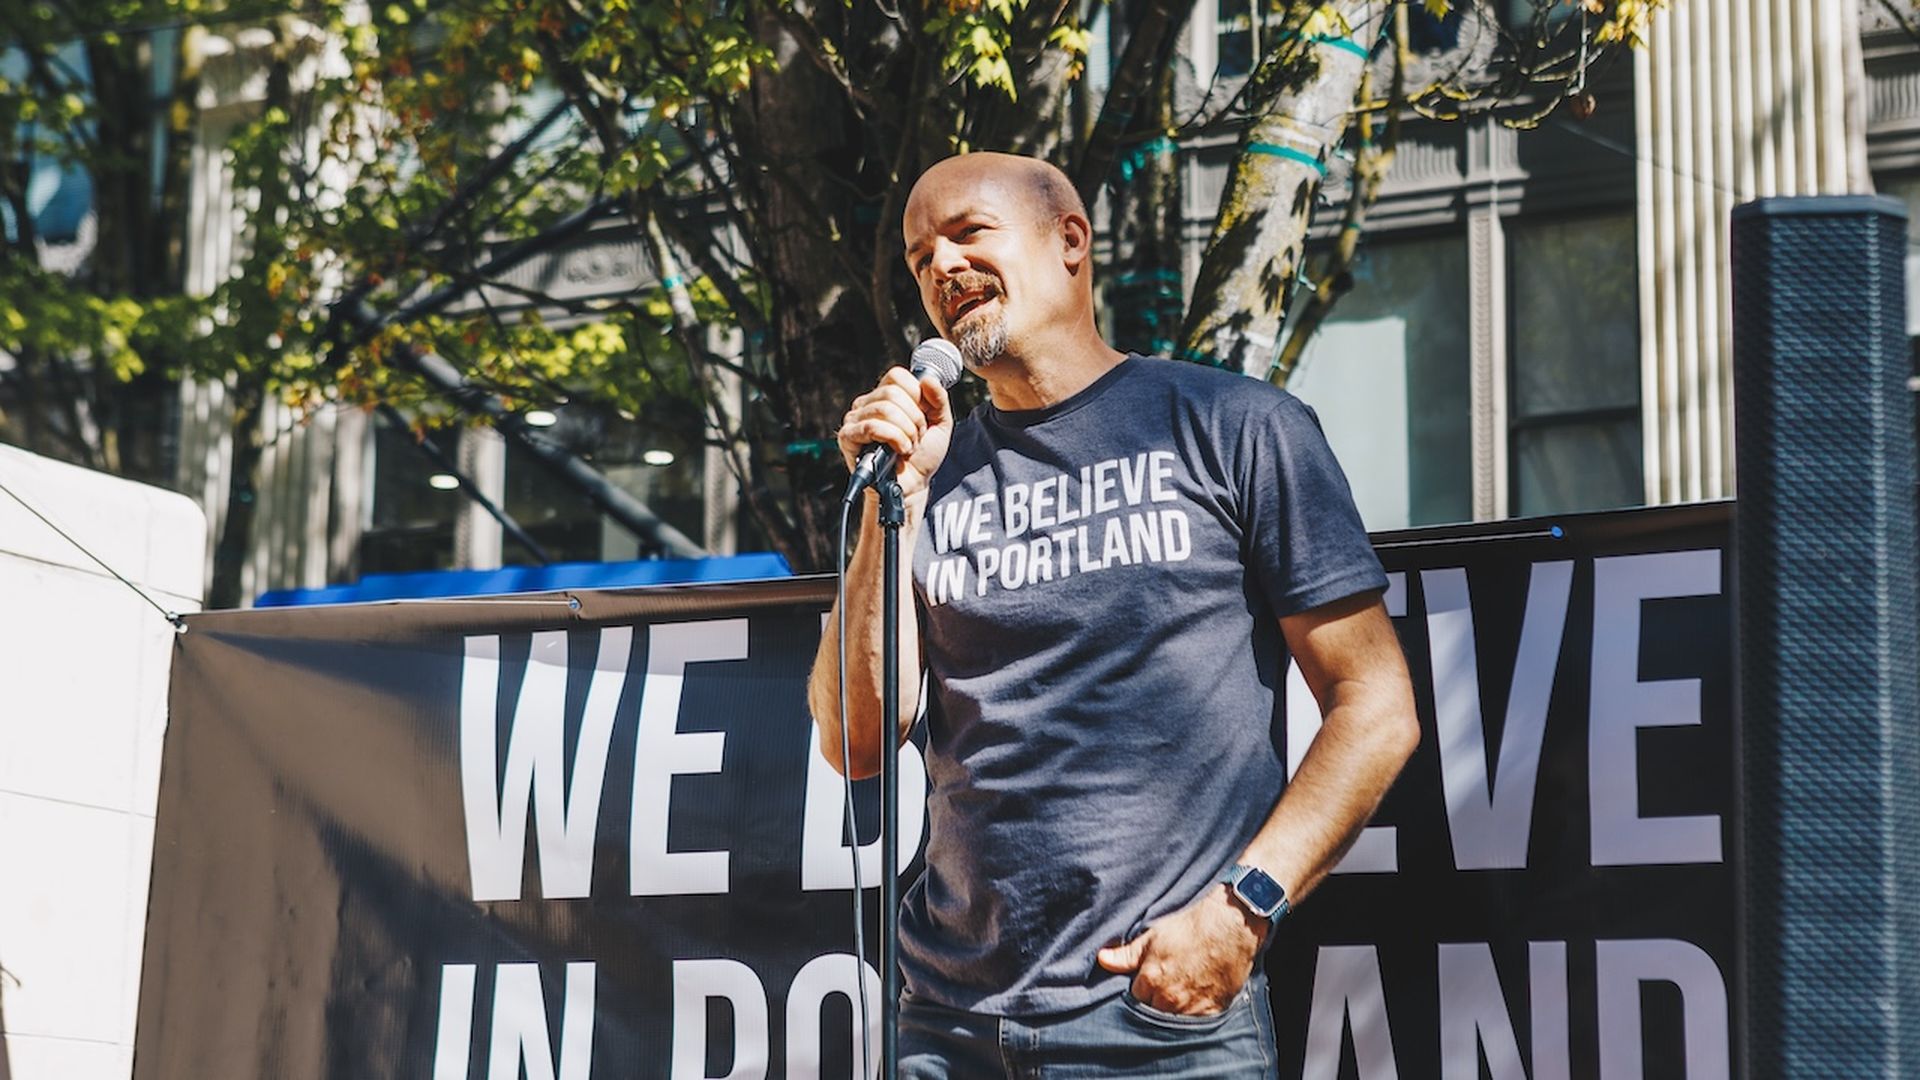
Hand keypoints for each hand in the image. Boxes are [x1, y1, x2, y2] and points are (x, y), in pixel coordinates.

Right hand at [837, 366, 953, 502]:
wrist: (914, 486)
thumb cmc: (923, 456)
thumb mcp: (940, 423)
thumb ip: (939, 399)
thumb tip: (926, 379)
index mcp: (885, 395)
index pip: (897, 376)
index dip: (916, 395)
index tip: (922, 417)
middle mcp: (866, 404)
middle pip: (892, 393)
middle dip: (914, 419)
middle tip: (916, 437)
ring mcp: (855, 420)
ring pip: (885, 410)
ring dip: (906, 433)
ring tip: (908, 447)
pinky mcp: (848, 437)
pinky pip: (872, 427)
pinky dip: (894, 439)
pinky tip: (898, 452)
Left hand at [1095, 885, 1263, 1015]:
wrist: (1230, 927)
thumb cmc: (1190, 928)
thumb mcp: (1153, 937)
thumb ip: (1126, 954)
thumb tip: (1101, 959)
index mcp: (1150, 981)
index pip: (1134, 998)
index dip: (1140, 989)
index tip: (1146, 982)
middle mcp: (1169, 1000)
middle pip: (1151, 1012)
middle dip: (1153, 1003)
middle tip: (1163, 988)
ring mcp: (1191, 1008)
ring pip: (1171, 1020)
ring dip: (1171, 1012)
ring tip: (1178, 995)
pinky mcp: (1211, 1012)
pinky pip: (1194, 1025)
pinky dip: (1191, 1017)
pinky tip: (1194, 1001)